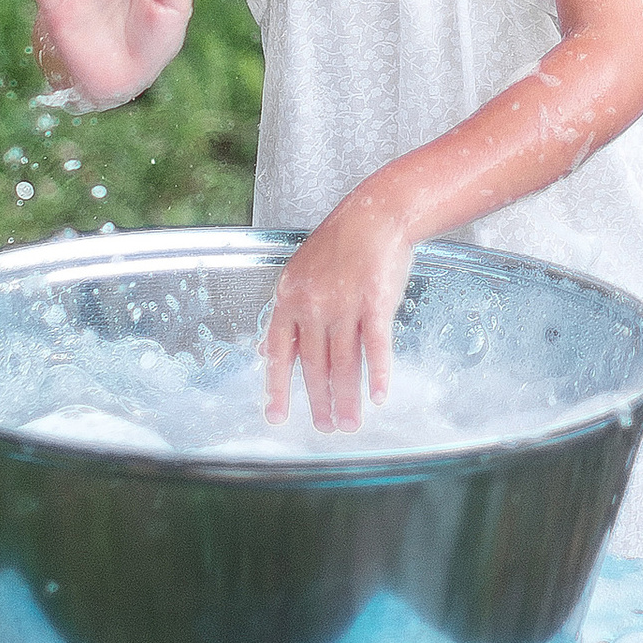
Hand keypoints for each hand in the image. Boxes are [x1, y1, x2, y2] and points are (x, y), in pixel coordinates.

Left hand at [263, 189, 416, 429]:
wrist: (374, 215)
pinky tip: (379, 396)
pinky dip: (378, 374)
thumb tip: (263, 351)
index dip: (277, 386)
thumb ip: (285, 317)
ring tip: (351, 424)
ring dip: (347, 399)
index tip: (277, 416)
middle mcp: (313, 305)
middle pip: (314, 364)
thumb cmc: (339, 245)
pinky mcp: (376, 303)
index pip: (279, 352)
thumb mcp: (298, 275)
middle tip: (325, 428)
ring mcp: (344, 305)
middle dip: (319, 402)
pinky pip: (375, 346)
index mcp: (289, 299)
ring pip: (343, 363)